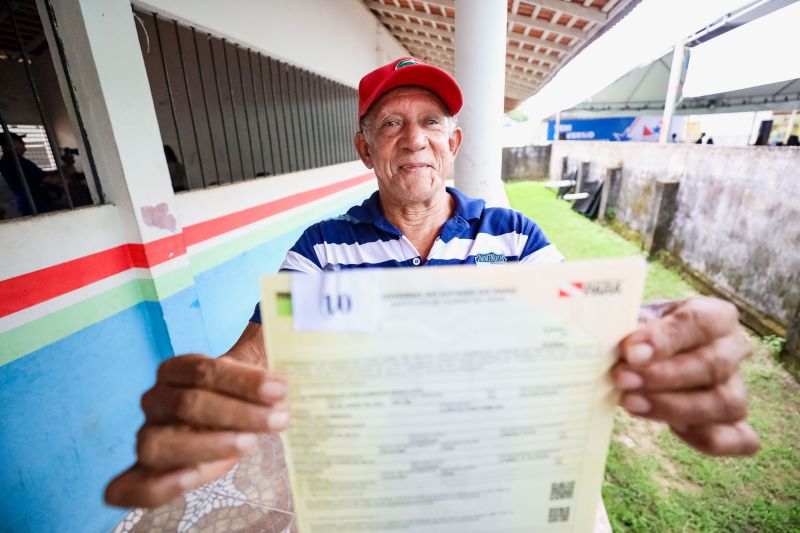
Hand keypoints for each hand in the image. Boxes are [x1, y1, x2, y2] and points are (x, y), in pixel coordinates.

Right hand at [105, 354, 288, 507]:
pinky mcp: (147, 473)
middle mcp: (155, 400)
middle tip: (278, 419)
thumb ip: (265, 374)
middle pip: (187, 404)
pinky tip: (192, 476)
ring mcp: (147, 437)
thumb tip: (284, 380)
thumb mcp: (254, 378)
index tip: (279, 389)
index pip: (202, 371)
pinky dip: (160, 484)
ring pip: (160, 444)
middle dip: (237, 413)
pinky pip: (133, 486)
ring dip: (210, 446)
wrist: (230, 418)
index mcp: (175, 370)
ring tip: (250, 443)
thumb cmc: (241, 396)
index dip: (241, 381)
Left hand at [612, 297, 759, 455]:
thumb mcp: (633, 321)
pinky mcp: (734, 423)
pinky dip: (709, 438)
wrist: (641, 359)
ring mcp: (737, 387)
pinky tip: (674, 430)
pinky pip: (739, 439)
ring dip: (677, 408)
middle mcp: (733, 349)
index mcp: (716, 315)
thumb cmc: (640, 335)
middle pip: (714, 365)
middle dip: (664, 376)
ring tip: (632, 403)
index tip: (631, 352)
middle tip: (623, 380)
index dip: (666, 338)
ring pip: (727, 403)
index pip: (701, 321)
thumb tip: (624, 350)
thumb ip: (630, 331)